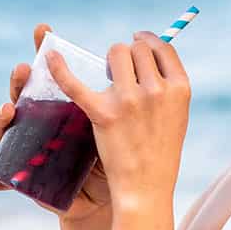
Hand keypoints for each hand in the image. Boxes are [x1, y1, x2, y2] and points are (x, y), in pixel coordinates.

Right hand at [0, 22, 112, 222]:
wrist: (113, 198)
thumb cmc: (117, 154)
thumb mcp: (120, 119)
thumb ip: (119, 92)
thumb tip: (137, 51)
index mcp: (63, 104)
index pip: (47, 71)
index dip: (43, 50)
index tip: (44, 30)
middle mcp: (41, 122)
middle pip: (21, 94)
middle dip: (19, 79)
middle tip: (25, 67)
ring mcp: (29, 148)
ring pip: (5, 128)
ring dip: (1, 117)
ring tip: (8, 108)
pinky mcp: (24, 179)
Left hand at [44, 30, 190, 208]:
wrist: (146, 188)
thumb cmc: (161, 151)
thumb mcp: (178, 115)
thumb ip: (168, 84)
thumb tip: (150, 51)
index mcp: (180, 89)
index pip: (163, 48)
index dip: (148, 41)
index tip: (138, 41)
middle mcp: (157, 91)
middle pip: (137, 48)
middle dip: (128, 54)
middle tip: (121, 70)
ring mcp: (130, 101)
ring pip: (115, 53)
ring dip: (110, 60)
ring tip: (108, 76)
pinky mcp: (103, 114)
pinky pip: (77, 83)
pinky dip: (61, 68)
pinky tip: (49, 56)